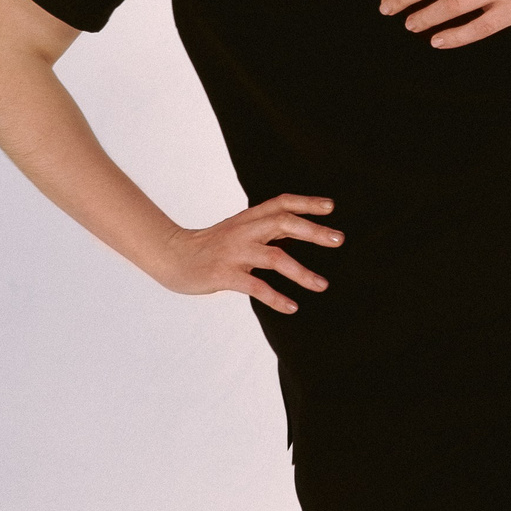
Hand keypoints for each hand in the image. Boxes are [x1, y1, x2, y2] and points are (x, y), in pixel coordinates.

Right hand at [154, 194, 341, 314]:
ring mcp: (234, 253)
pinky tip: (292, 307)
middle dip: (313, 231)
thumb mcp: (239, 230)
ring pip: (275, 258)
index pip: (281, 203)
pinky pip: (256, 287)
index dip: (306, 203)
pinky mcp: (224, 275)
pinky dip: (276, 298)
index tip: (331, 207)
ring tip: (322, 285)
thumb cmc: (210, 245)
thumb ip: (266, 229)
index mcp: (248, 219)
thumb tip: (298, 228)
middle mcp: (244, 231)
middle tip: (339, 240)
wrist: (171, 256)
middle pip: (283, 223)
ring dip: (302, 272)